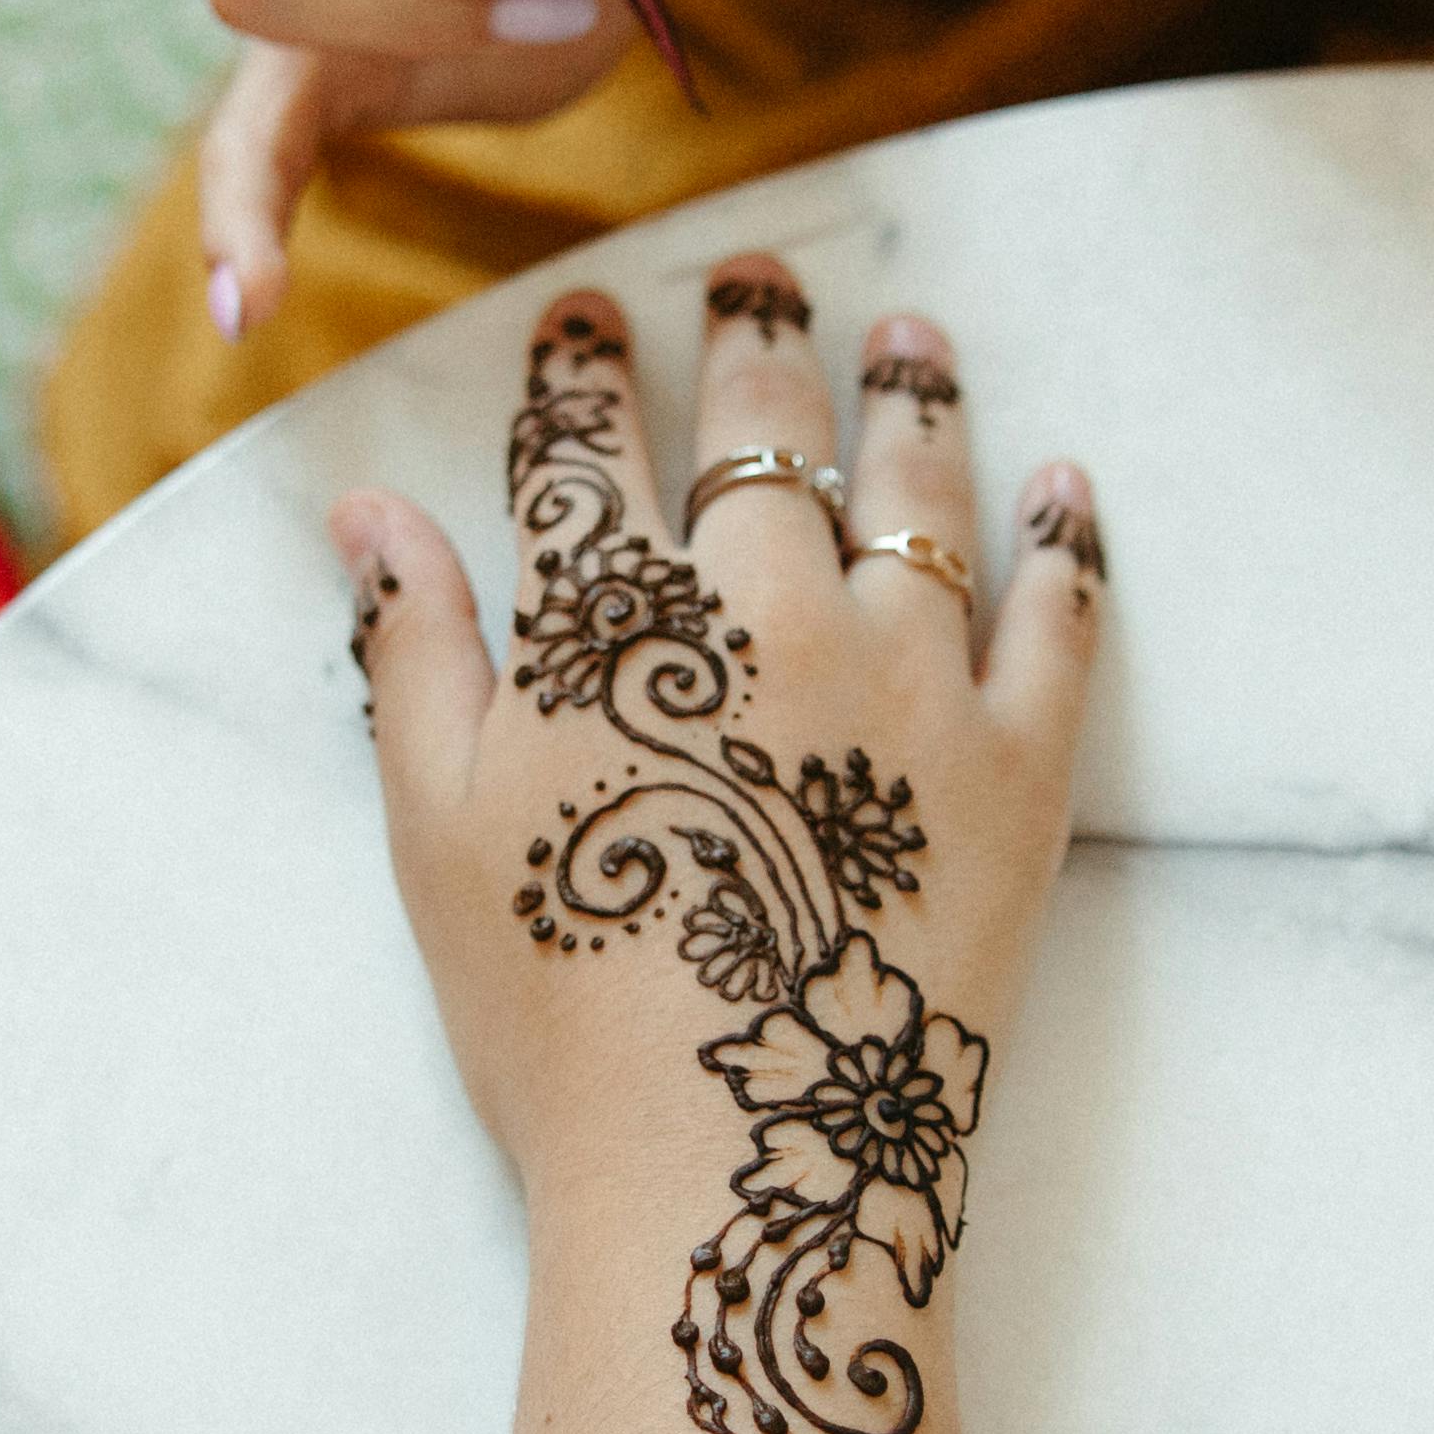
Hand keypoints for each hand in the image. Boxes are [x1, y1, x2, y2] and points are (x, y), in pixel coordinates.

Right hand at [338, 266, 1099, 1227]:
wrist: (738, 1156)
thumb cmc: (560, 1014)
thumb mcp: (438, 830)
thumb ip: (414, 653)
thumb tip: (369, 511)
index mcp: (613, 624)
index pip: (587, 454)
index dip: (583, 374)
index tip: (589, 319)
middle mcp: (770, 610)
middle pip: (763, 434)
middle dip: (753, 339)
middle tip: (756, 277)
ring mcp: (911, 678)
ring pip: (919, 490)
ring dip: (911, 395)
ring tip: (910, 334)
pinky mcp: (1023, 763)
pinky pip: (1058, 617)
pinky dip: (1063, 540)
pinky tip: (1065, 489)